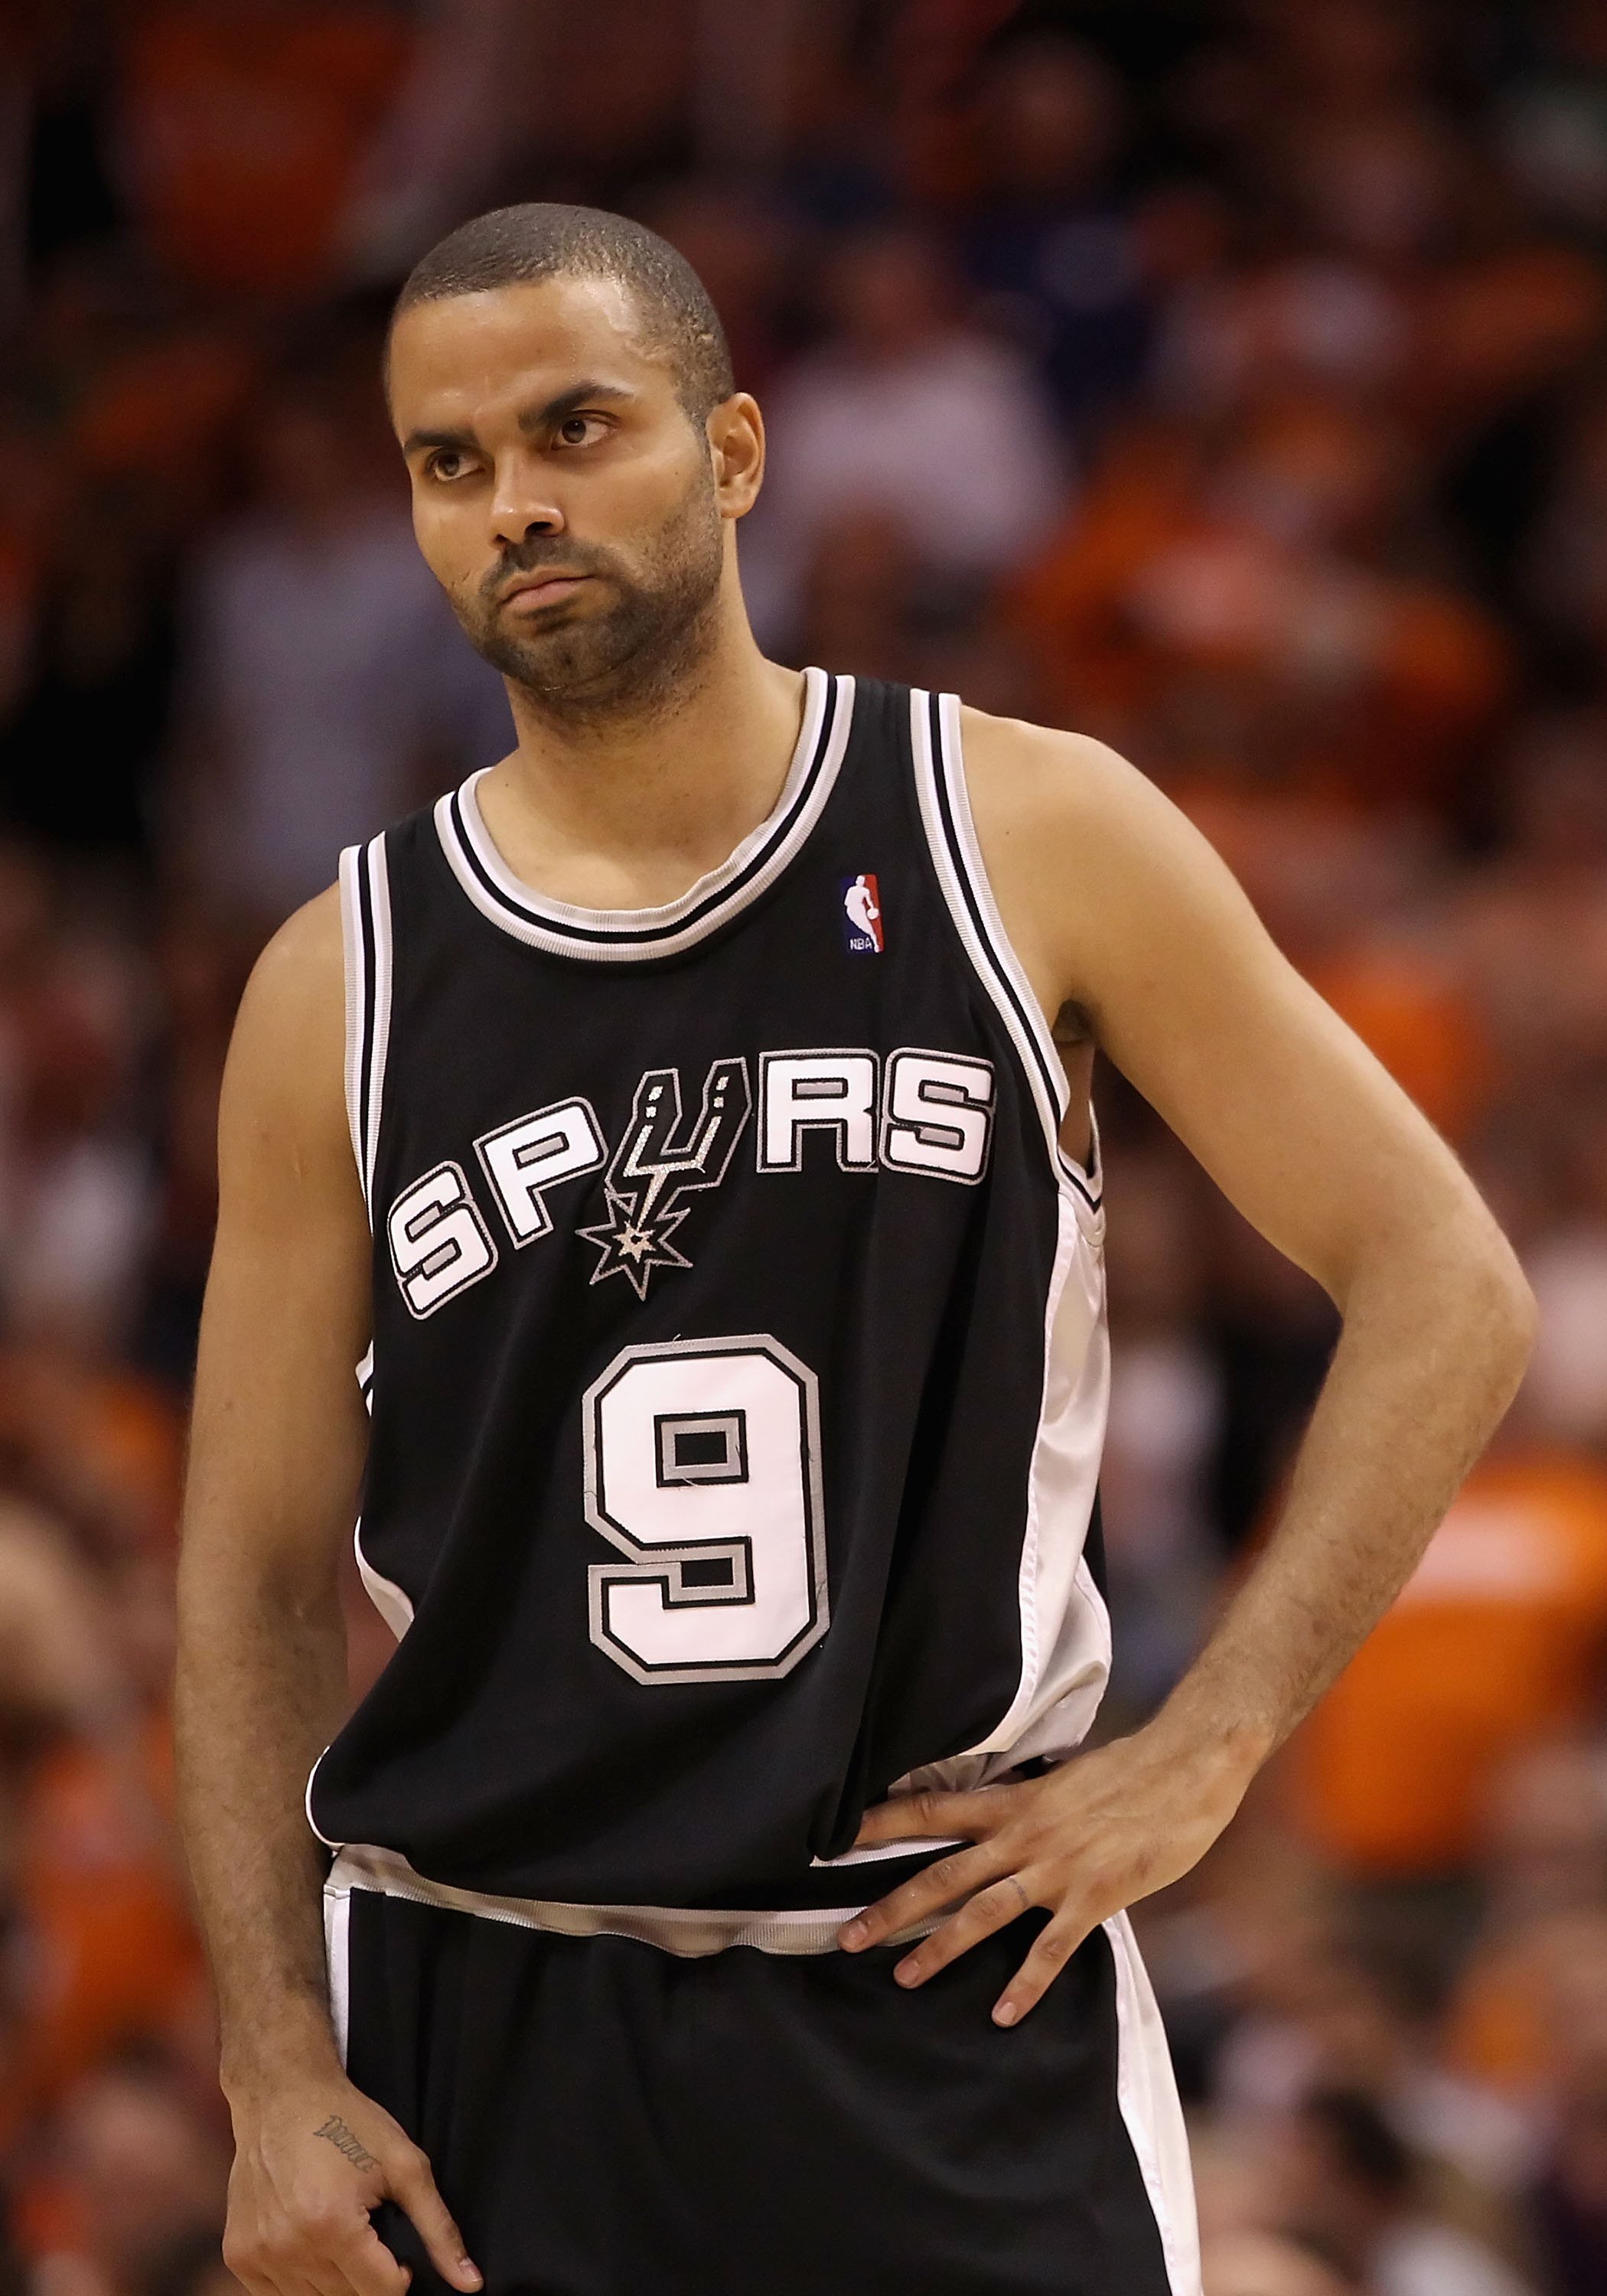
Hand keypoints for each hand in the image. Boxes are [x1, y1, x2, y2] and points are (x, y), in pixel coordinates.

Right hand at [224, 2070, 482, 2295]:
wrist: (281, 2094)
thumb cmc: (347, 2121)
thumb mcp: (405, 2164)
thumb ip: (438, 2228)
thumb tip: (470, 2283)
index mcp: (332, 2226)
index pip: (383, 2291)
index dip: (401, 2274)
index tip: (398, 2250)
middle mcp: (289, 2248)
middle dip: (368, 2275)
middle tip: (368, 2232)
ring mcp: (258, 2256)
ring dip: (336, 2279)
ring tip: (340, 2230)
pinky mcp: (239, 2256)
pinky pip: (279, 2295)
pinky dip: (302, 2279)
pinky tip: (311, 2240)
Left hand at [835, 1724, 1257, 2025]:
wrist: (1186, 1765)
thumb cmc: (1130, 1769)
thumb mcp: (1062, 1779)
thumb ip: (1026, 1805)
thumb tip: (996, 1818)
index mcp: (1013, 1801)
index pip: (932, 1809)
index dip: (882, 1822)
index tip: (836, 1839)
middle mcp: (1024, 1835)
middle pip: (942, 1873)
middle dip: (892, 1907)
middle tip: (846, 1936)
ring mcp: (1057, 1867)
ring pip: (984, 1912)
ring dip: (941, 1947)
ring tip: (904, 1978)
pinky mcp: (1094, 1895)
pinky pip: (1051, 1947)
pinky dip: (1026, 1983)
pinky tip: (1002, 2013)